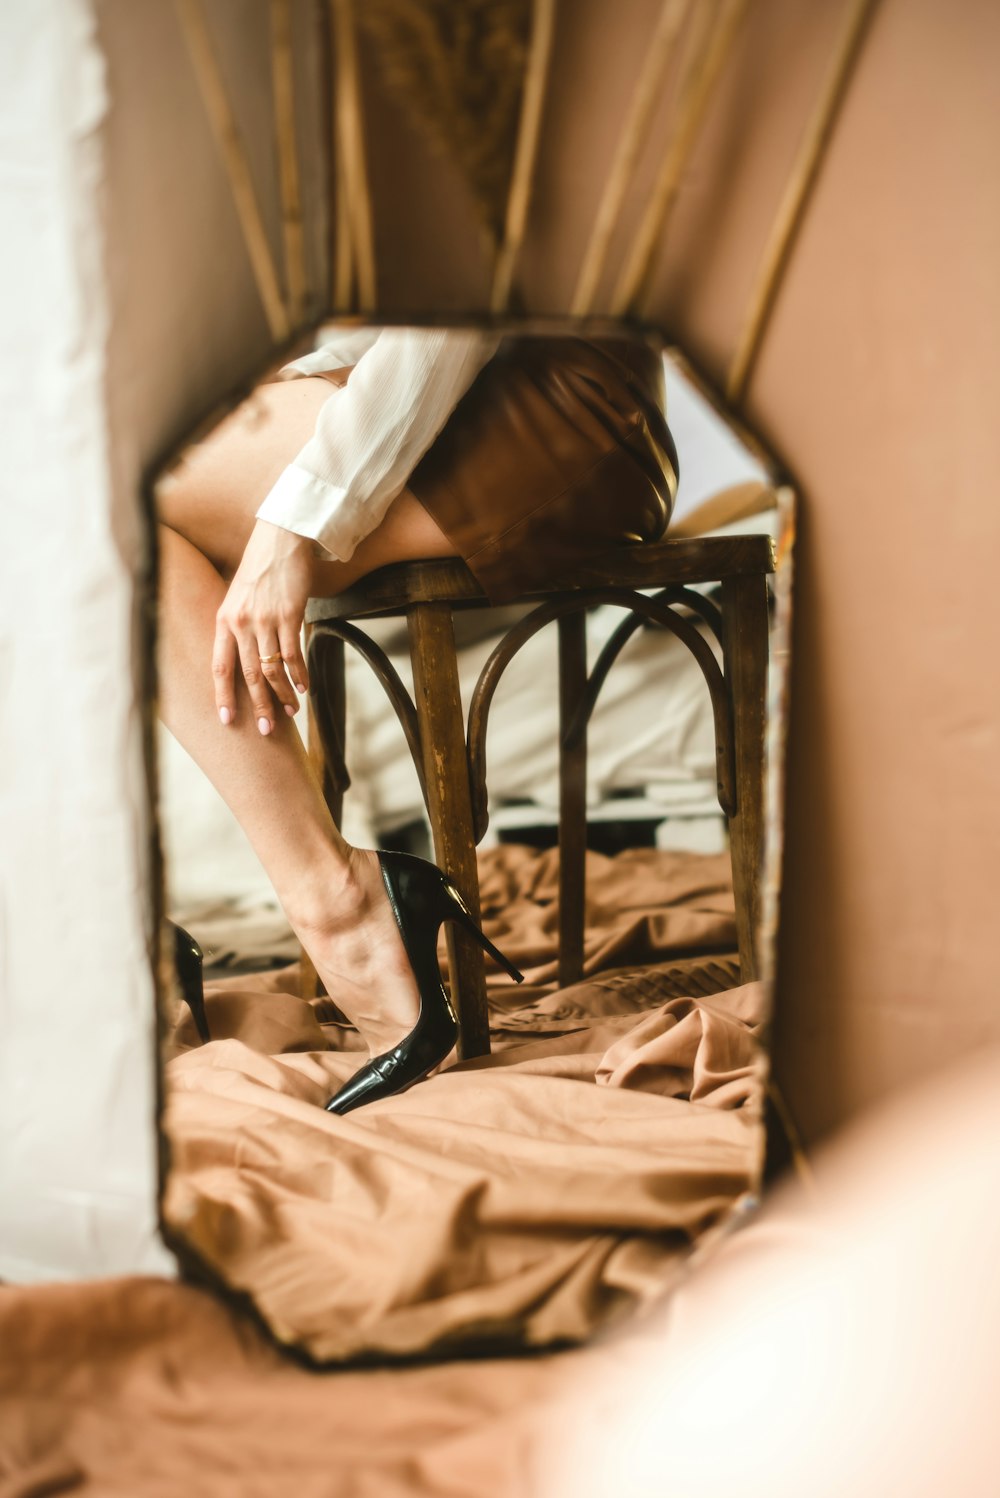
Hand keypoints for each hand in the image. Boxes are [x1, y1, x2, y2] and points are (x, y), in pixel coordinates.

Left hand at [213, 520, 313, 733]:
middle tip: (267, 730)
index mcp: (223, 620)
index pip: (220, 666)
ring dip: (283, 695)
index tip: (226, 720)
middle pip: (249, 675)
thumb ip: (237, 625)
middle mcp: (241, 623)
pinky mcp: (289, 615)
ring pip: (273, 669)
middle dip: (258, 706)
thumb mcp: (237, 596)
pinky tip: (305, 688)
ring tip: (291, 712)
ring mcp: (265, 620)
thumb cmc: (260, 568)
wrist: (281, 538)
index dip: (222, 696)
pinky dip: (299, 675)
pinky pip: (293, 654)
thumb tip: (243, 655)